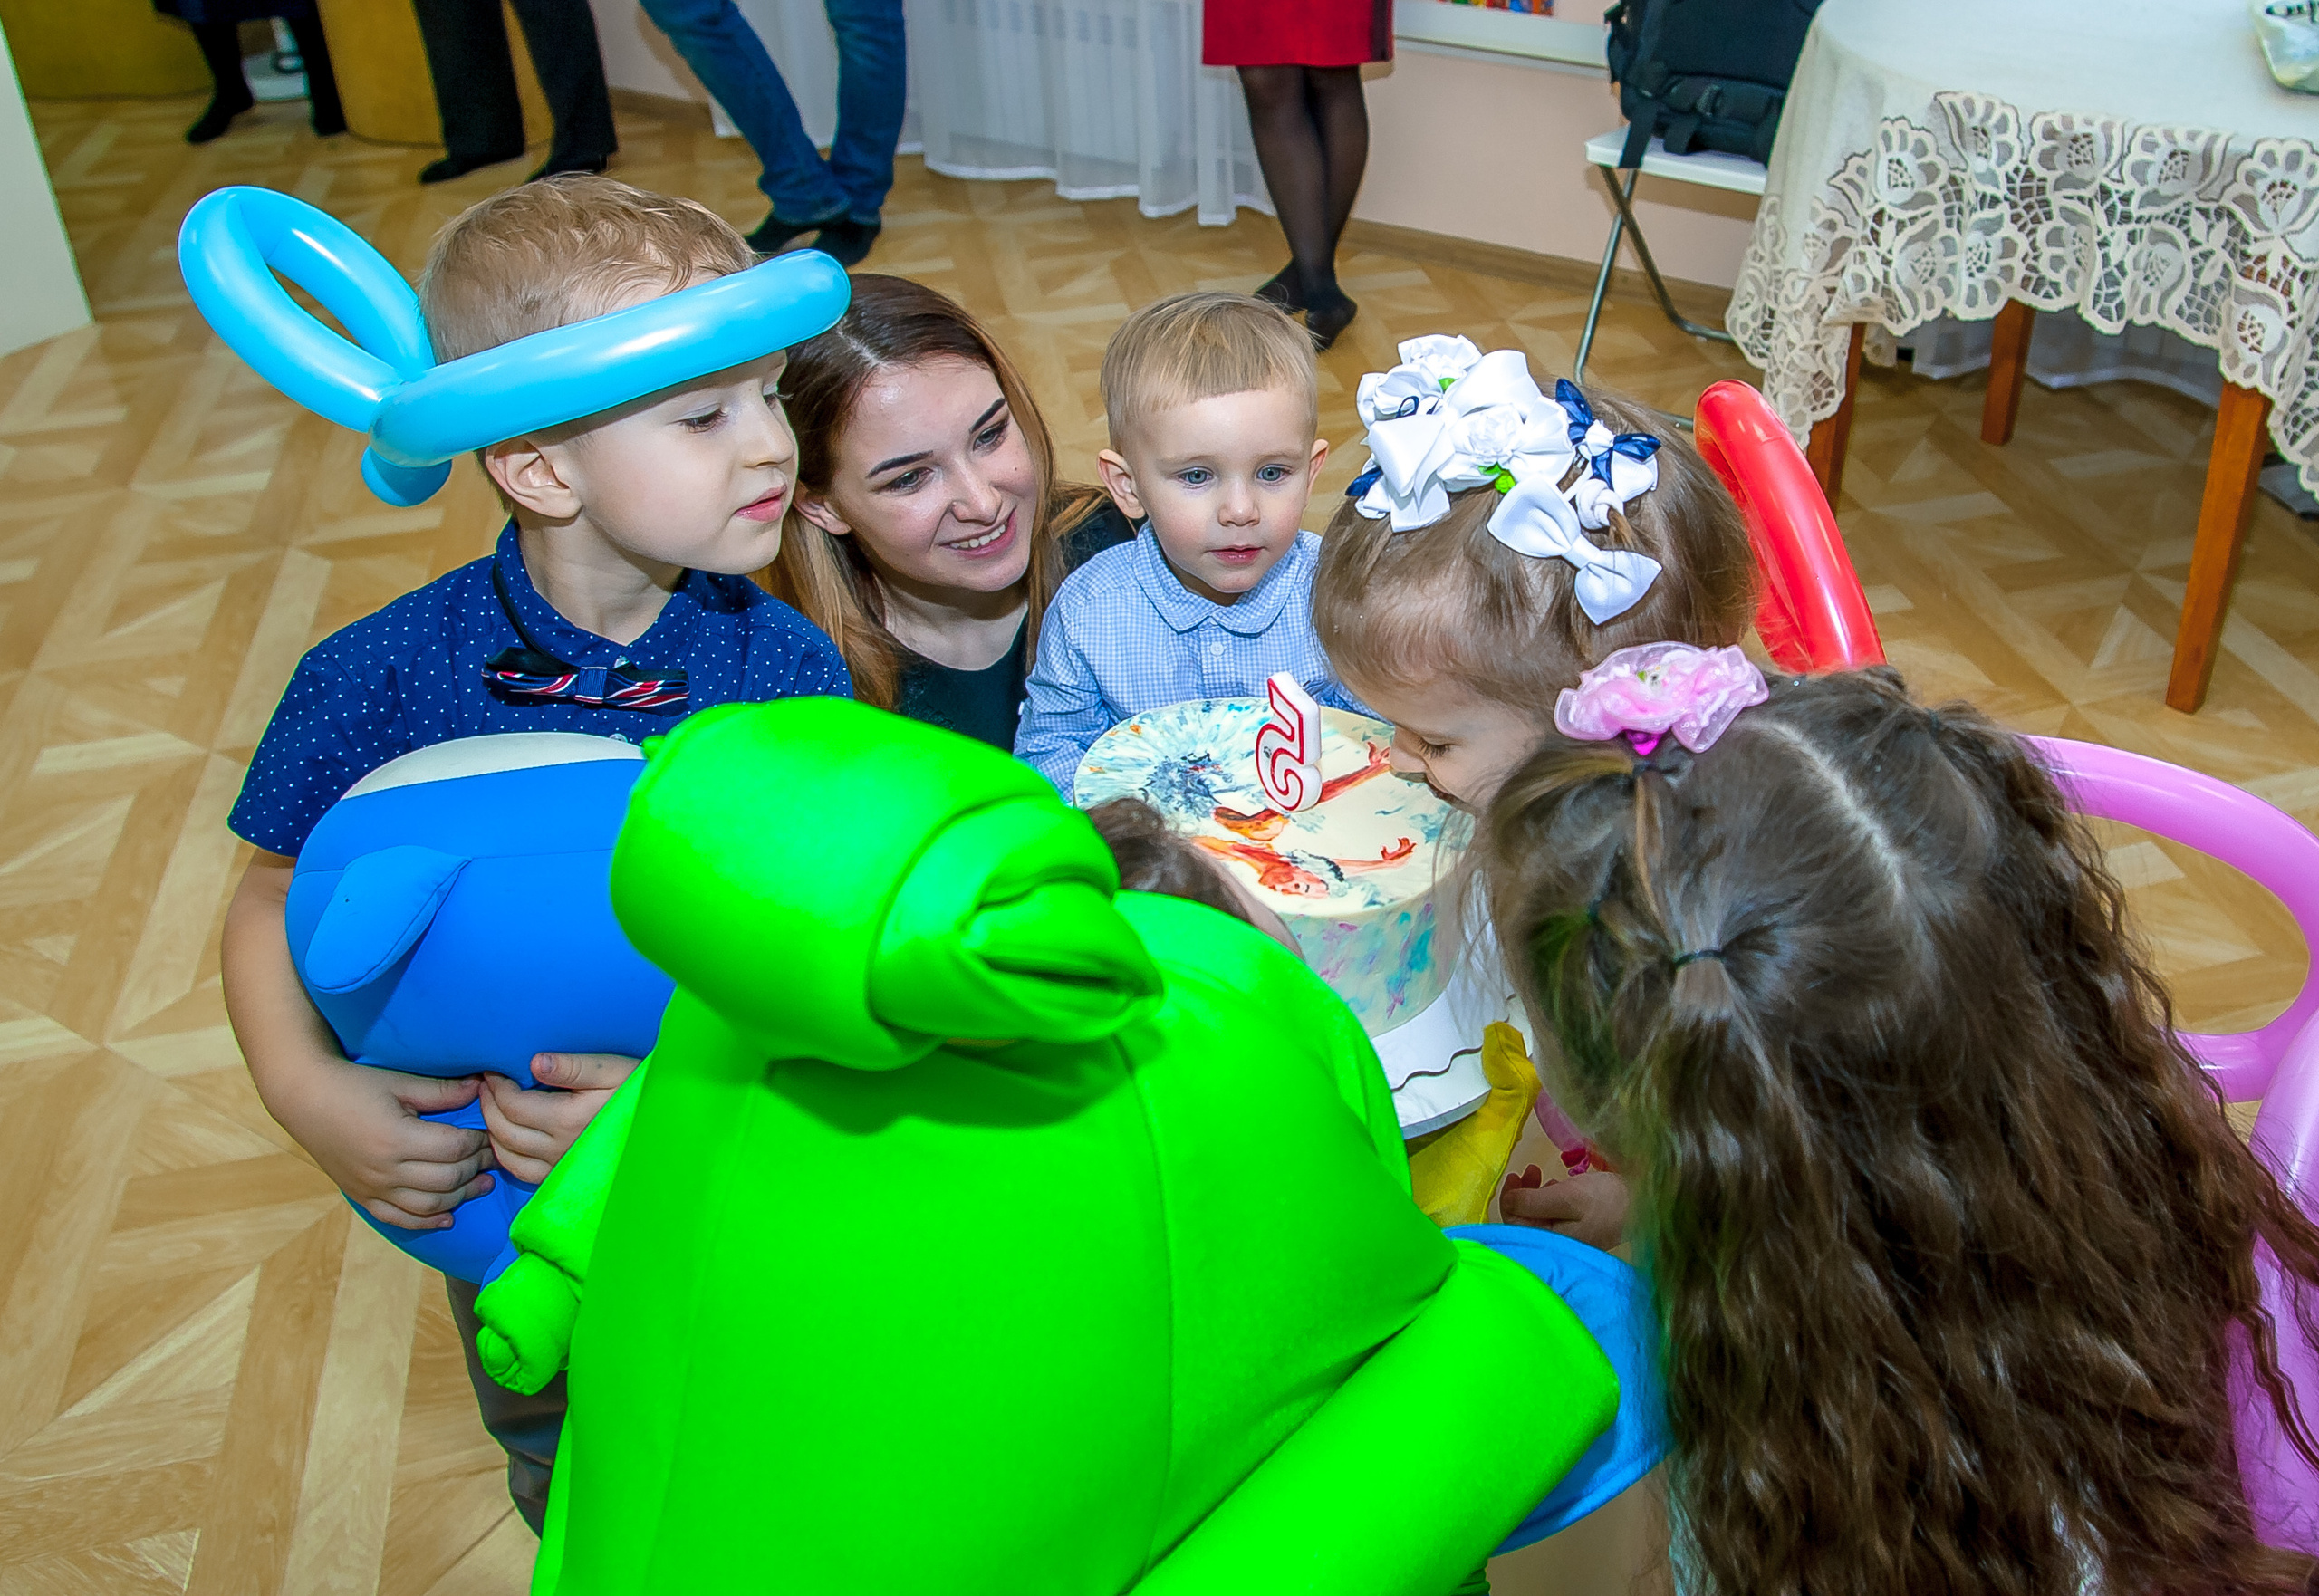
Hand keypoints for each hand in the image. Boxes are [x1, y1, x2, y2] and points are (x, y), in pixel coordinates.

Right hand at [224, 850, 494, 1230]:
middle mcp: (385, 1170)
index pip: (453, 1149)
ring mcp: (372, 1188)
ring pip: (427, 1205)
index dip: (479, 1143)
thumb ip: (441, 1091)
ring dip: (459, 1198)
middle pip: (446, 1179)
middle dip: (475, 1169)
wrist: (302, 1098)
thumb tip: (482, 1087)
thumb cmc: (353, 1084)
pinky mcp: (361, 1196)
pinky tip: (446, 1217)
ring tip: (480, 1185)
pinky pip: (398, 1218)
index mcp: (396, 1139)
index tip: (494, 1133)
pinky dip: (425, 1221)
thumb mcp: (399, 1082)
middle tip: (494, 1157)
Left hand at [478, 1053, 640, 1183]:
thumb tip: (534, 1062)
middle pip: (503, 1131)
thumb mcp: (612, 1070)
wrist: (664, 1127)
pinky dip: (506, 1155)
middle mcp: (559, 1149)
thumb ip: (573, 1066)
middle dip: (488, 1105)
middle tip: (486, 1085)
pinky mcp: (565, 1178)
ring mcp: (560, 1168)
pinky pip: (523, 1173)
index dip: (496, 1086)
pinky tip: (508, 1138)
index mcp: (567, 1120)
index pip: (513, 1105)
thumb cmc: (639, 1092)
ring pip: (507, 1156)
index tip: (492, 1070)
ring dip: (492, 1131)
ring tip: (493, 1108)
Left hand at [1499, 1166, 1631, 1250]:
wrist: (1647, 1203)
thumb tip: (1506, 1201)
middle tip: (1530, 1170)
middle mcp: (1559, 1245)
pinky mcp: (1584, 1229)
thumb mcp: (1565, 1196)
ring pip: (1541, 1216)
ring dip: (1535, 1193)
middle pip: (1527, 1221)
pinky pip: (1557, 1215)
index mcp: (1552, 1242)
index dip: (1509, 1200)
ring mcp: (1572, 1238)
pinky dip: (1551, 1198)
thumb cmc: (1605, 1200)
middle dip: (1522, 1194)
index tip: (1514, 1175)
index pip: (1515, 1226)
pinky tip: (1557, 1185)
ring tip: (1541, 1173)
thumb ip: (1532, 1202)